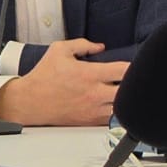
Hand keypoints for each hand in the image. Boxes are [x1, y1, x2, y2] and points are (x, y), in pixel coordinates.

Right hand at [0, 39, 129, 126]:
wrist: (29, 102)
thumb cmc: (43, 77)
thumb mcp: (59, 50)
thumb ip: (83, 44)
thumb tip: (100, 46)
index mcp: (89, 74)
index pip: (123, 70)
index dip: (135, 66)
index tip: (137, 64)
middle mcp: (94, 94)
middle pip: (128, 92)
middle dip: (135, 85)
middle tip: (135, 80)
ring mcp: (93, 110)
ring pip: (123, 108)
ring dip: (127, 100)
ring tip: (126, 93)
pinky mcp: (90, 121)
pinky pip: (112, 120)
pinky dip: (117, 112)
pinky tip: (115, 105)